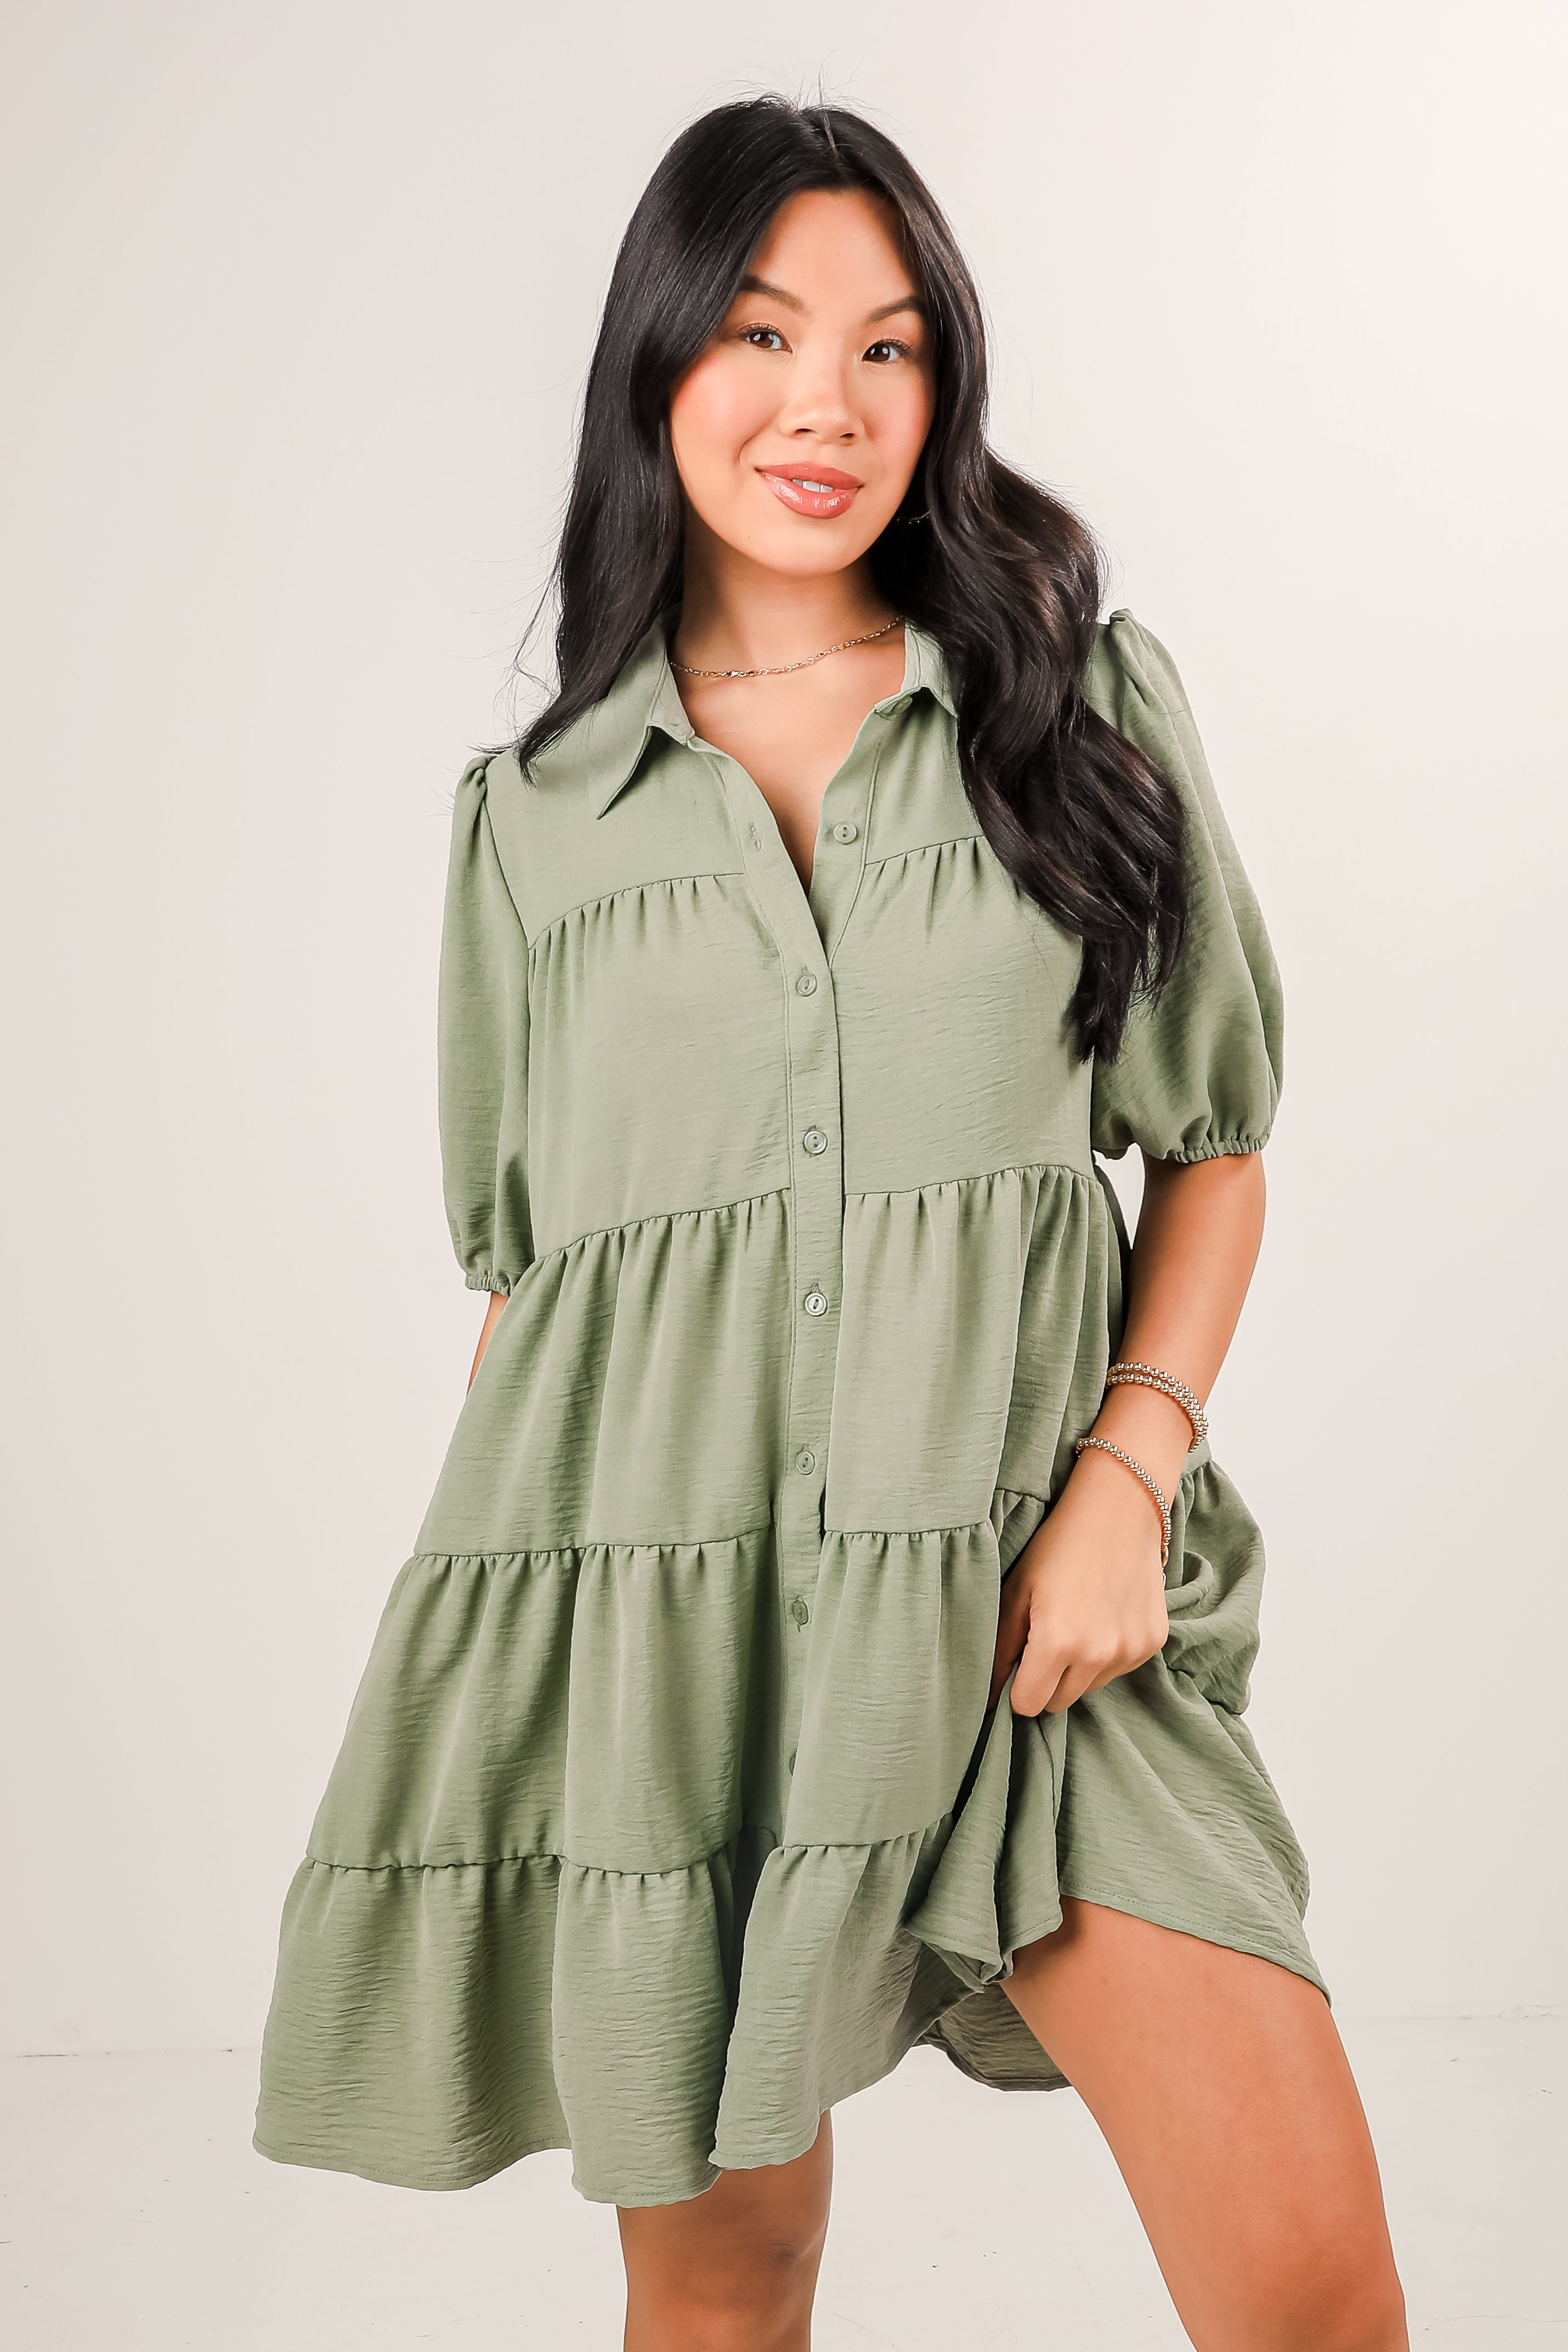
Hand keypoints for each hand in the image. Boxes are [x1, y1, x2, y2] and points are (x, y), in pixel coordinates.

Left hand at [989, 1446, 1170, 1715]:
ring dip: (1079, 1669)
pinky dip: (1108, 1654)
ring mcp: (1130, 1650)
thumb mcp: (1016, 1592)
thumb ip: (999, 1649)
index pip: (1028, 1705)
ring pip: (1090, 1687)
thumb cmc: (1057, 1547)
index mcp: (1057, 1642)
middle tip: (1046, 1639)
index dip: (1017, 1689)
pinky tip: (1104, 1615)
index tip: (1018, 1666)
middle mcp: (1098, 1654)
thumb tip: (985, 1697)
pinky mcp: (1153, 1642)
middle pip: (1059, 1702)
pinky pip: (1119, 1668)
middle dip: (1047, 1680)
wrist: (1118, 1510)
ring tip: (1078, 1621)